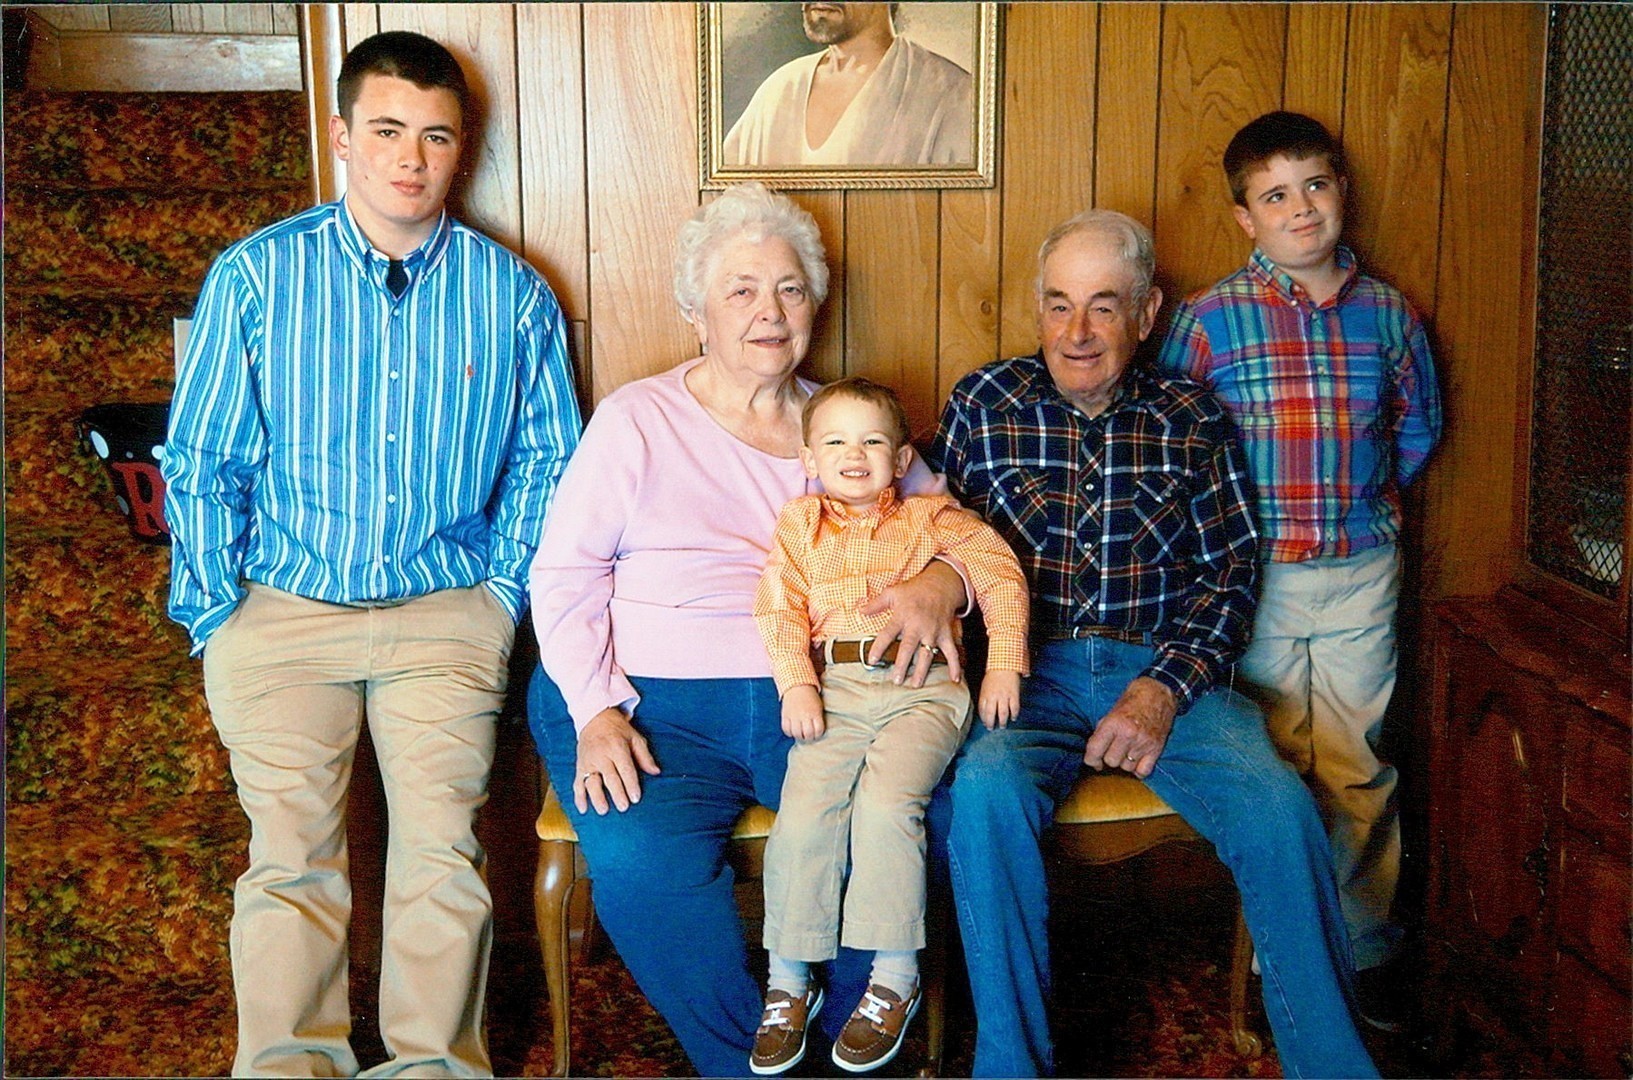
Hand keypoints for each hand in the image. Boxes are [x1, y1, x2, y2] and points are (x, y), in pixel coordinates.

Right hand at [574, 706, 660, 814]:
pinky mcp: (579, 767)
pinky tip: (583, 809)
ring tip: (604, 810)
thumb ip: (645, 756)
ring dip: (596, 797)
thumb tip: (656, 772)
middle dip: (616, 793)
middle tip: (623, 807)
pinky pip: (577, 783)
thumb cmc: (619, 731)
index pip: (625, 768)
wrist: (594, 719)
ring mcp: (588, 762)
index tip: (636, 798)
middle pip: (609, 777)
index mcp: (617, 747)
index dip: (631, 784)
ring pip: (591, 782)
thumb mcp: (635, 738)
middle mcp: (601, 755)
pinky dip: (578, 797)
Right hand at [781, 685, 826, 740]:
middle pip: (808, 734)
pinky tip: (792, 731)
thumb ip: (817, 719)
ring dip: (799, 737)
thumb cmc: (810, 697)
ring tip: (801, 734)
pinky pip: (786, 729)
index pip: (818, 730)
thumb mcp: (818, 707)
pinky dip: (789, 732)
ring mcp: (794, 715)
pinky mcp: (785, 715)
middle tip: (809, 736)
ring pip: (796, 733)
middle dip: (809, 738)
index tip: (817, 734)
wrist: (798, 685)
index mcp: (815, 712)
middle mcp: (804, 715)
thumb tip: (816, 733)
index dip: (818, 735)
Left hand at [857, 560, 964, 686]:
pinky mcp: (946, 635)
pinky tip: (954, 680)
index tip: (871, 661)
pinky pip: (952, 652)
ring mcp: (933, 632)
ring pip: (927, 654)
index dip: (879, 647)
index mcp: (902, 616)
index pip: (887, 633)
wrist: (941, 585)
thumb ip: (876, 603)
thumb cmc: (914, 590)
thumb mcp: (892, 592)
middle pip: (908, 648)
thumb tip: (860, 611)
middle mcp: (918, 625)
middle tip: (896, 680)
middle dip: (902, 665)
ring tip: (915, 685)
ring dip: (922, 670)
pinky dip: (955, 666)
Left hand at [977, 670, 1020, 728]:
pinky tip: (1013, 718)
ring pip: (1003, 713)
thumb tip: (984, 708)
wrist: (1004, 664)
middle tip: (991, 728)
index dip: (983, 718)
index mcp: (985, 694)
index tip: (984, 722)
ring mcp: (1004, 696)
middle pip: (991, 714)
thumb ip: (984, 697)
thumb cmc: (993, 674)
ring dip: (1002, 722)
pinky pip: (1014, 708)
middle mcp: (994, 697)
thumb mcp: (984, 685)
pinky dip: (1014, 715)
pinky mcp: (1014, 695)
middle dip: (990, 723)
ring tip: (1002, 726)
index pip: (982, 710)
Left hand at [1083, 677, 1175, 779]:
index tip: (1093, 760)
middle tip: (1113, 750)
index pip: (1095, 751)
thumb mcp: (1112, 711)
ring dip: (1124, 762)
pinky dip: (1138, 770)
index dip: (1091, 759)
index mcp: (1114, 723)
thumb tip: (1095, 750)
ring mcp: (1143, 743)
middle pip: (1111, 761)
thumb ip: (1103, 730)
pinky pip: (1143, 771)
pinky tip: (1136, 760)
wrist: (1159, 693)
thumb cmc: (1134, 700)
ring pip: (1126, 768)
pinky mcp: (1156, 749)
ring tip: (1126, 751)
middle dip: (1109, 758)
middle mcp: (1128, 735)